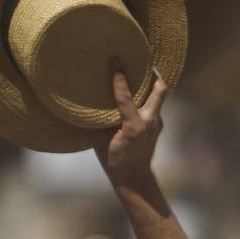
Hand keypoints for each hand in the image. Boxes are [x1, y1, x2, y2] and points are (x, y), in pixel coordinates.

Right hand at [93, 63, 167, 191]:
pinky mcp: (157, 126)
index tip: (115, 60)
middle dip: (152, 72)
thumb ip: (94, 123)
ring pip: (160, 95)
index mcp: (134, 127)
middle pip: (159, 89)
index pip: (126, 96)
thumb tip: (79, 106)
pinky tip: (140, 88)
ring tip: (141, 69)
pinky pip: (156, 104)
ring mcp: (156, 124)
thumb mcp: (100, 142)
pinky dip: (150, 94)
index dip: (120, 77)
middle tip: (142, 58)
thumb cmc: (115, 162)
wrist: (135, 180)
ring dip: (153, 81)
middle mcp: (149, 122)